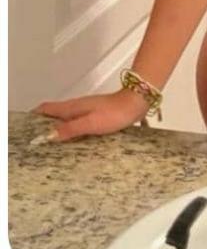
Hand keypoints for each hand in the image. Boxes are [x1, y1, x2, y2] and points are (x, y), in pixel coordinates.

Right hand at [30, 89, 150, 143]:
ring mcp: (87, 110)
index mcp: (73, 107)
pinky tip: (75, 140)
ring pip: (67, 118)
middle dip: (45, 125)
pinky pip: (79, 122)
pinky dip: (73, 130)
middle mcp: (78, 106)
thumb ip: (70, 129)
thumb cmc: (115, 112)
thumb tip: (49, 136)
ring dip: (59, 128)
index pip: (47, 108)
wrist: (136, 103)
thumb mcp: (90, 123)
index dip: (35, 117)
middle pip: (55, 114)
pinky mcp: (97, 115)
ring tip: (53, 145)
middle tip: (39, 142)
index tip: (28, 129)